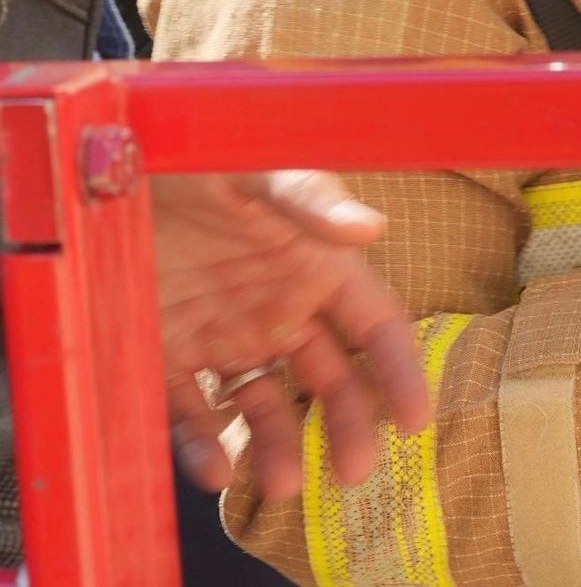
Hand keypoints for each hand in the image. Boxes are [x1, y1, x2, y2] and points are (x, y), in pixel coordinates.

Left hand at [155, 171, 430, 499]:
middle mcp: (276, 304)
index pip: (375, 324)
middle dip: (348, 425)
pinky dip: (205, 446)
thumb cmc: (195, 152)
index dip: (400, 370)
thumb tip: (372, 227)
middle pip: (330, 377)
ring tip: (281, 485)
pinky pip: (192, 413)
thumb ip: (309, 200)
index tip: (416, 421)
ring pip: (265, 404)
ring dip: (281, 446)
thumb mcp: (255, 169)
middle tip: (353, 473)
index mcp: (315, 262)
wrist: (108, 165)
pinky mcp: (167, 354)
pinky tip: (215, 467)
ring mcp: (223, 332)